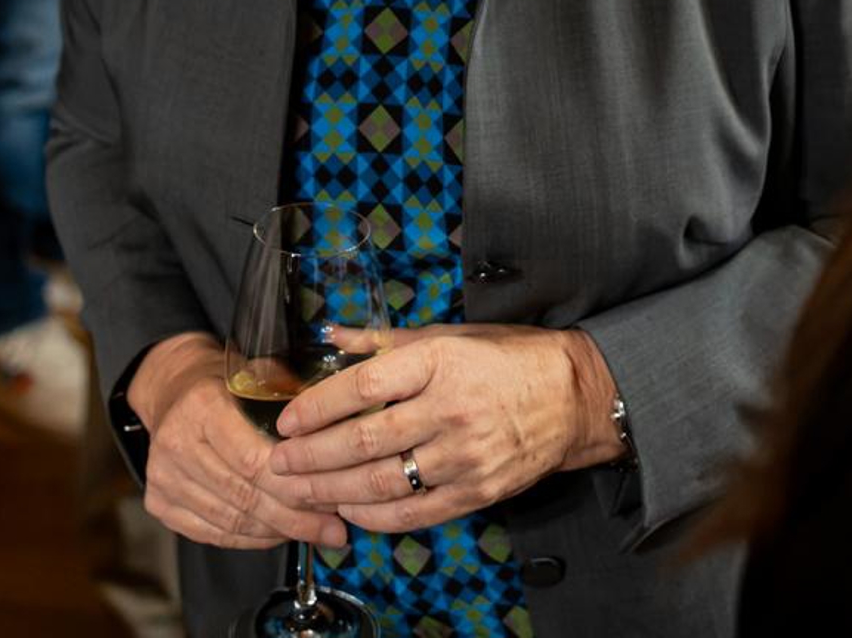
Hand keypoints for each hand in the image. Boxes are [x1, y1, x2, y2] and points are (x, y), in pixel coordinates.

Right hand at [126, 333, 348, 551]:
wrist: (171, 389)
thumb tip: (341, 436)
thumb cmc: (224, 383)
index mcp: (201, 407)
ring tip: (315, 533)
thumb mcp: (256, 373)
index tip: (333, 498)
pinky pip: (214, 533)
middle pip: (244, 496)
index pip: (252, 460)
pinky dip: (251, 539)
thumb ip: (291, 402)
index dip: (295, 484)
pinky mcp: (159, 503)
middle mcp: (175, 444)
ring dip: (277, 531)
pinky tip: (280, 535)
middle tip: (334, 529)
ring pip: (231, 521)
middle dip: (295, 517)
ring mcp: (162, 478)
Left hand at [267, 324, 623, 532]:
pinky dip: (377, 516)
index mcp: (439, 362)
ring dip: (333, 490)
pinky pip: (416, 512)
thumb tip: (331, 334)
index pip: (363, 386)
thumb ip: (385, 340)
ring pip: (384, 481)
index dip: (318, 406)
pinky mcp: (478, 491)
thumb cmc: (507, 358)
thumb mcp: (448, 334)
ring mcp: (465, 456)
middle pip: (364, 439)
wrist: (573, 397)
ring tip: (299, 490)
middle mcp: (450, 409)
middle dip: (312, 456)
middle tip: (278, 463)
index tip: (288, 420)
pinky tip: (349, 511)